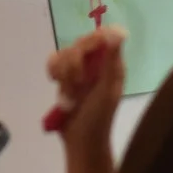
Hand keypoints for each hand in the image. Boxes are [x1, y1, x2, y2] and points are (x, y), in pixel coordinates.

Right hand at [44, 27, 125, 148]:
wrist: (81, 140)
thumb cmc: (99, 117)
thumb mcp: (107, 89)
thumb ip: (111, 60)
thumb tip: (119, 31)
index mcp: (112, 63)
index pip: (102, 35)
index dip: (91, 41)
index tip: (85, 56)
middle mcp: (97, 62)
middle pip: (80, 43)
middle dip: (74, 64)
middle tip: (78, 84)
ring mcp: (79, 68)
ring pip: (64, 53)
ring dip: (64, 74)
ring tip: (70, 94)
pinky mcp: (63, 76)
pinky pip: (53, 60)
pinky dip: (53, 72)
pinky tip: (55, 83)